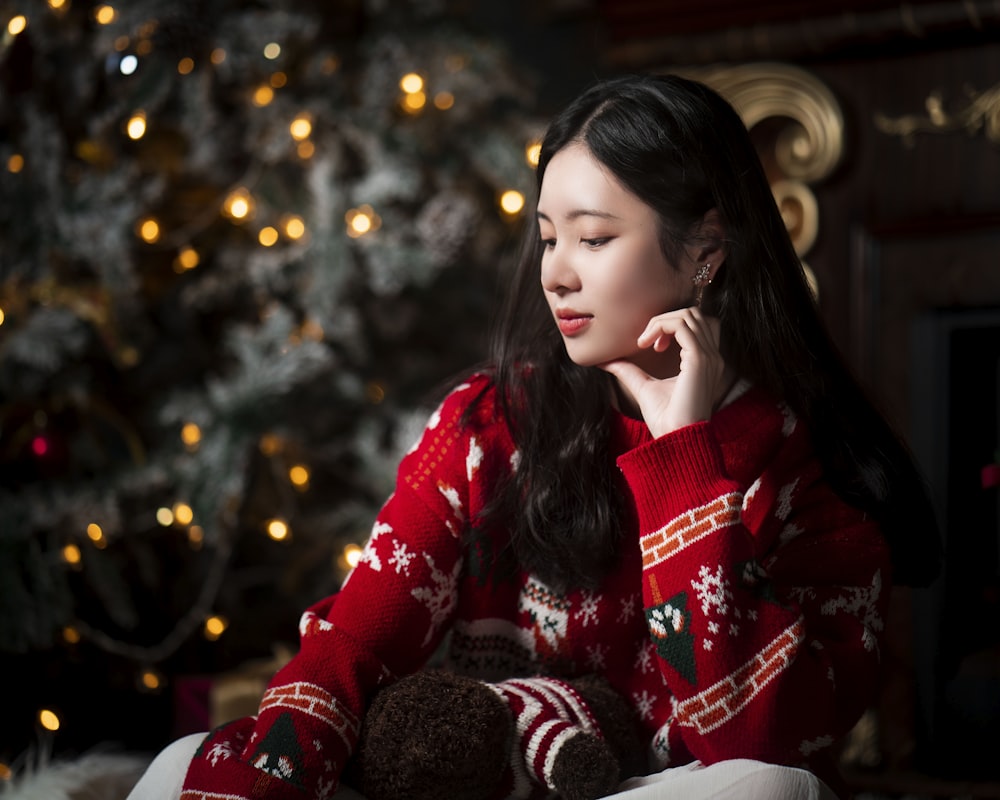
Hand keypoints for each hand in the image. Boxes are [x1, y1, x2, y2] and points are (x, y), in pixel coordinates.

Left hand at [600, 308, 728, 437]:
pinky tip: (646, 345)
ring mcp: (708, 356)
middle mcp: (712, 356)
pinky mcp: (699, 360)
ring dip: (662, 321)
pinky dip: (660, 326)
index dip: (670, 326)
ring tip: (646, 341)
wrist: (677, 440)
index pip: (696, 324)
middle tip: (646, 341)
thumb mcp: (644, 387)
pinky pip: (681, 325)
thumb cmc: (665, 419)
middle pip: (694, 314)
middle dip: (665, 319)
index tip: (648, 345)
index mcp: (705, 361)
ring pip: (689, 314)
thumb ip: (629, 371)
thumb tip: (606, 361)